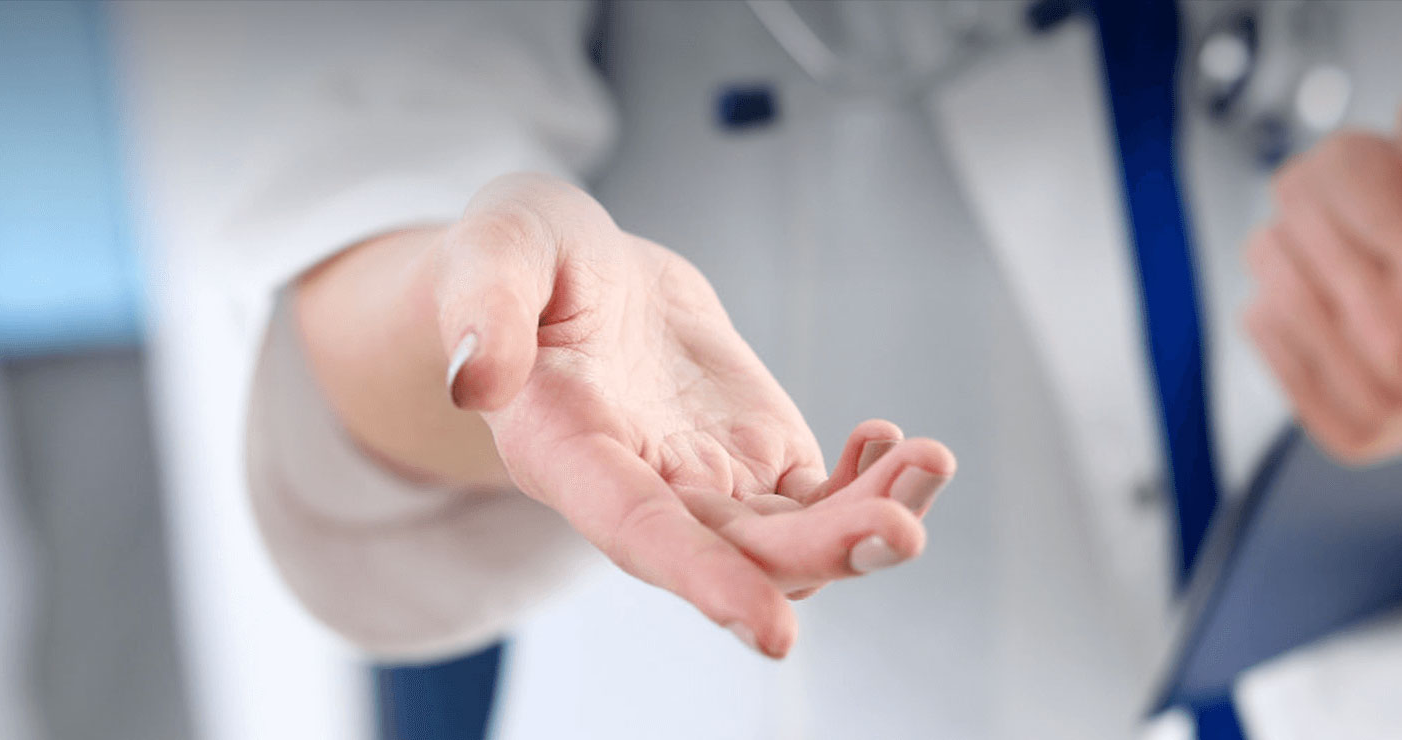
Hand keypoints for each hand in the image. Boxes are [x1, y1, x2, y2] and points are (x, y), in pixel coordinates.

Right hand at [431, 173, 955, 656]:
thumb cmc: (522, 258)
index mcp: (567, 453)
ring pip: (794, 542)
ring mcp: (705, 484)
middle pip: (738, 553)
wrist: (576, 268)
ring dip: (868, 522)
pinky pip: (821, 504)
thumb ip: (483, 308)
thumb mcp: (493, 250)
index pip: (638, 532)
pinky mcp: (756, 461)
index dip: (704, 580)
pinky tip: (894, 445)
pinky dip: (869, 486)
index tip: (772, 629)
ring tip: (928, 462)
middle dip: (825, 554)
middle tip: (903, 527)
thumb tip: (473, 376)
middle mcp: (640, 492)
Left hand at [1244, 101, 1401, 483]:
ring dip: (1312, 244)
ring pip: (1267, 262)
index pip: (1337, 170)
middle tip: (1398, 221)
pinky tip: (1360, 307)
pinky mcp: (1345, 428)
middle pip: (1294, 211)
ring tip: (1384, 262)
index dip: (1367, 153)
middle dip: (1337, 194)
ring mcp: (1373, 399)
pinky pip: (1260, 321)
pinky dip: (1298, 301)